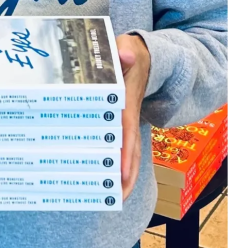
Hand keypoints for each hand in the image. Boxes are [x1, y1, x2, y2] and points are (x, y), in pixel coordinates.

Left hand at [116, 33, 150, 200]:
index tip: (122, 176)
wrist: (141, 55)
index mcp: (128, 104)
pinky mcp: (121, 124)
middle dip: (127, 175)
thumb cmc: (129, 53)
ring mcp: (126, 122)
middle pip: (131, 151)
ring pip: (127, 153)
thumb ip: (125, 51)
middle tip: (119, 198)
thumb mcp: (127, 48)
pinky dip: (117, 164)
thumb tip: (127, 56)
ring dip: (123, 175)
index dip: (126, 155)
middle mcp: (128, 117)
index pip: (127, 132)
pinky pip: (120, 147)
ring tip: (114, 199)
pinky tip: (106, 180)